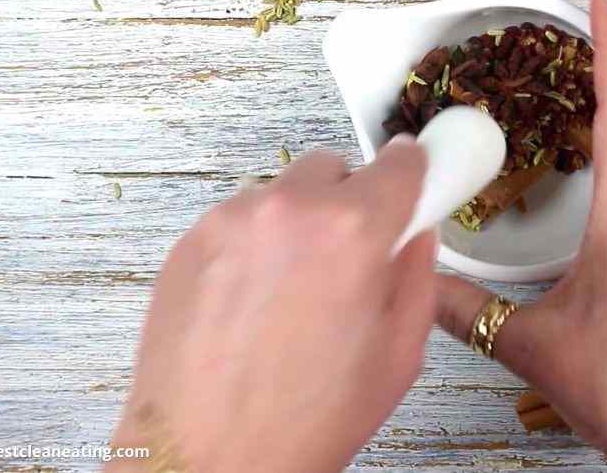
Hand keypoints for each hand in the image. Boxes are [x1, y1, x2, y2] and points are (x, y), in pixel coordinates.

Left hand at [108, 139, 435, 472]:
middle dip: (347, 203)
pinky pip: (239, 221)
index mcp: (352, 231)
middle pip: (334, 169)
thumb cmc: (301, 418)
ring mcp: (231, 221)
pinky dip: (254, 247)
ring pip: (282, 194)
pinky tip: (256, 303)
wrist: (208, 458)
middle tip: (348, 260)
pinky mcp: (190, 241)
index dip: (411, 172)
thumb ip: (416, 275)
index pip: (398, 162)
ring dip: (297, 224)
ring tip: (293, 293)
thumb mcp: (399, 353)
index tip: (412, 180)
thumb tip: (415, 235)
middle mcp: (289, 210)